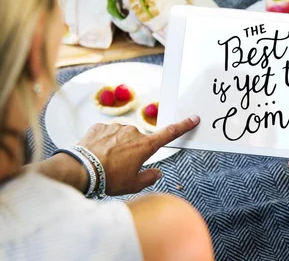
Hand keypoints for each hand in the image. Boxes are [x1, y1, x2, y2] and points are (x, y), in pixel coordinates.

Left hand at [77, 115, 199, 195]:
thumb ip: (149, 178)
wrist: (80, 170)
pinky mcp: (99, 126)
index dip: (183, 126)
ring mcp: (115, 127)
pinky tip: (96, 154)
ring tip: (105, 161)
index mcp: (145, 145)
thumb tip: (157, 173)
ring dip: (116, 146)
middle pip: (138, 140)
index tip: (194, 118)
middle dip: (132, 150)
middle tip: (120, 166)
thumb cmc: (109, 179)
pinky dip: (103, 142)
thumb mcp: (133, 185)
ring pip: (121, 136)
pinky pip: (105, 133)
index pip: (170, 133)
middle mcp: (133, 132)